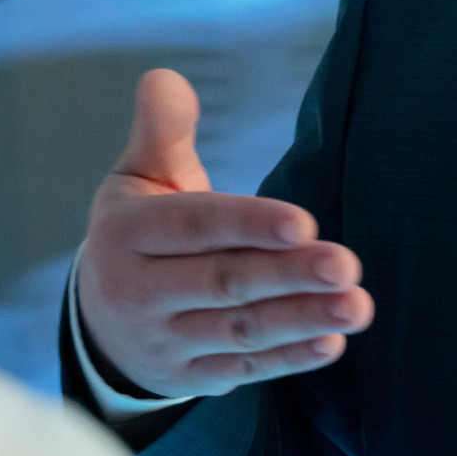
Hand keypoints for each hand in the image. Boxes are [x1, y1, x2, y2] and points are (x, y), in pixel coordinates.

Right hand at [76, 69, 373, 396]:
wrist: (99, 324)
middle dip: (288, 275)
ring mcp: (166, 340)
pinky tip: (331, 343)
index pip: (194, 227)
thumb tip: (166, 79)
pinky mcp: (190, 377)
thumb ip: (160, 132)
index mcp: (128, 234)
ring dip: (301, 319)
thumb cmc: (138, 234)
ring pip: (240, 330)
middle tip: (347, 265)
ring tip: (357, 305)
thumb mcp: (137, 180)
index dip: (248, 224)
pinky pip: (243, 369)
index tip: (303, 223)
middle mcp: (140, 292)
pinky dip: (287, 359)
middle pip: (223, 282)